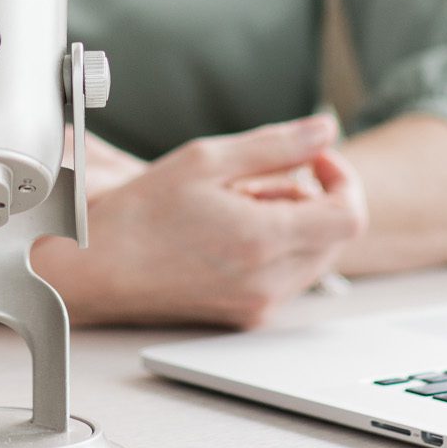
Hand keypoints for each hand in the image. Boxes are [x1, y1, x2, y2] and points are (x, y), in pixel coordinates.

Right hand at [32, 113, 367, 328]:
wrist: (96, 268)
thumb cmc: (141, 214)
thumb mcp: (208, 159)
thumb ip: (277, 143)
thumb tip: (325, 129)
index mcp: (263, 241)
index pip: (350, 215)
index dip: (342, 177)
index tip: (314, 158)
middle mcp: (268, 282)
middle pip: (335, 235)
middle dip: (313, 197)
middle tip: (260, 178)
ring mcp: (258, 306)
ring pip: (314, 257)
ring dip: (294, 223)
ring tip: (237, 204)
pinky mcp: (246, 318)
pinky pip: (287, 278)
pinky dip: (275, 249)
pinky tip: (230, 233)